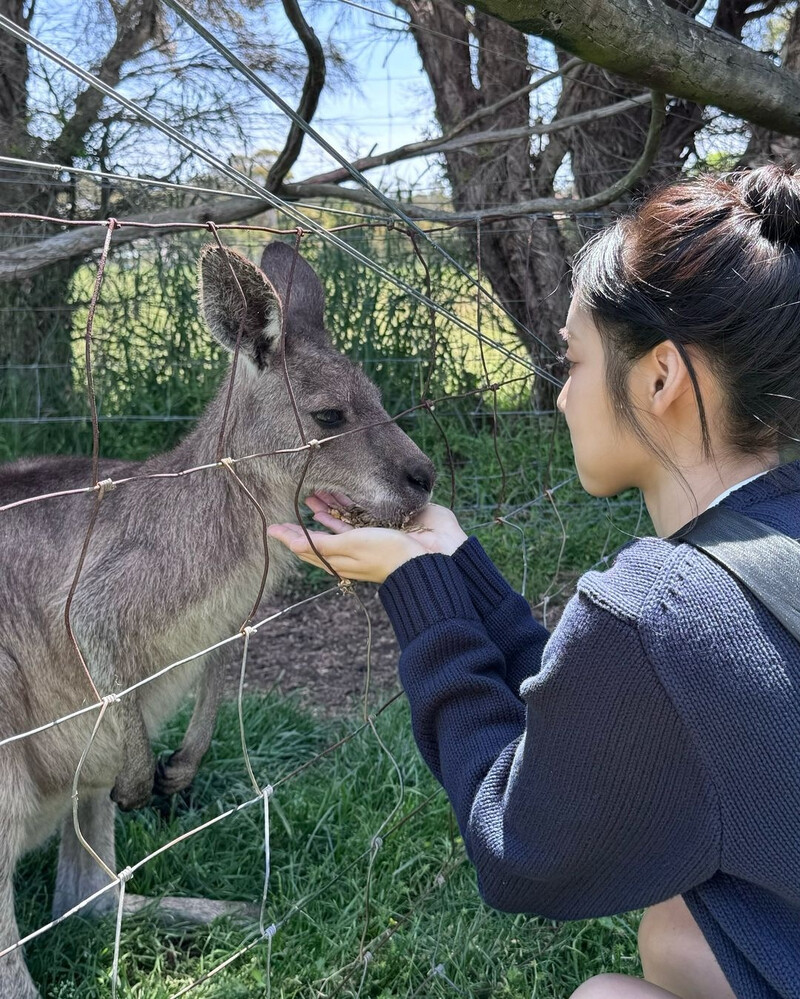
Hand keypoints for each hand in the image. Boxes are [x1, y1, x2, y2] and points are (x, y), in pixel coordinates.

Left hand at [267, 492, 468, 583]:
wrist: (434, 553)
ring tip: (314, 486)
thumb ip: (316, 543)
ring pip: (345, 515)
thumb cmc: (388, 554)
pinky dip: (351, 497)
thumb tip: (279, 537)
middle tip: (296, 493)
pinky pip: (365, 506)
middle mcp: (357, 547)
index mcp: (344, 560)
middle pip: (327, 530)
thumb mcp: (347, 548)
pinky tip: (342, 487)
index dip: (292, 537)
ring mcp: (374, 532)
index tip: (273, 523)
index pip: (311, 548)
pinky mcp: (390, 517)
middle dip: (312, 514)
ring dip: (330, 501)